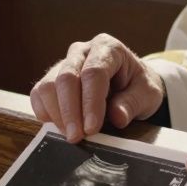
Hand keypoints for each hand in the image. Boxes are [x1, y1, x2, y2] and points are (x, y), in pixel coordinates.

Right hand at [30, 33, 165, 142]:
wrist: (129, 82)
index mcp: (108, 48)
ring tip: (72, 135)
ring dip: (57, 114)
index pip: (94, 73)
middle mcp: (82, 51)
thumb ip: (133, 104)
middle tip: (77, 138)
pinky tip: (60, 127)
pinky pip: (39, 94)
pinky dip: (45, 112)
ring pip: (49, 85)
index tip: (91, 128)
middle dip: (70, 111)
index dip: (90, 102)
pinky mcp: (52, 78)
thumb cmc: (138, 85)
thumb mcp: (147, 94)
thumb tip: (117, 117)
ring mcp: (64, 63)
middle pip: (67, 77)